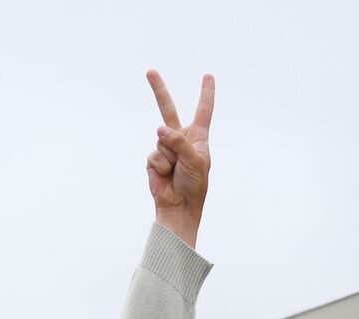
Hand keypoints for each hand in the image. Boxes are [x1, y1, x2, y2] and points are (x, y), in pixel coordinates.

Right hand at [145, 70, 213, 247]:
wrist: (179, 206)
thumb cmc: (194, 184)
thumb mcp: (195, 159)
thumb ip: (179, 141)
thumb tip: (158, 129)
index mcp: (197, 137)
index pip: (203, 110)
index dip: (206, 93)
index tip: (208, 76)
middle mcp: (180, 139)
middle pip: (168, 110)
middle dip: (158, 90)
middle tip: (150, 71)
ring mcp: (165, 148)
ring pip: (161, 139)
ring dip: (168, 156)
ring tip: (175, 171)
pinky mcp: (153, 160)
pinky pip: (153, 155)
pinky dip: (160, 166)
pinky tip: (165, 176)